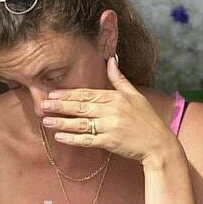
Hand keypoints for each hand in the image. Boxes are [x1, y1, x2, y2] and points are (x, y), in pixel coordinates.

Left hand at [40, 56, 179, 166]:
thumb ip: (119, 79)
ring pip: (81, 123)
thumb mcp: (136, 95)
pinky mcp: (110, 142)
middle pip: (81, 107)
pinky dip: (73, 139)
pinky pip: (87, 140)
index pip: (88, 94)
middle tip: (43, 105)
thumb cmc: (147, 120)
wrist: (159, 144)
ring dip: (62, 122)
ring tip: (46, 121)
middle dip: (60, 106)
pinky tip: (60, 136)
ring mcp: (110, 127)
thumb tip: (111, 59)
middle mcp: (112, 110)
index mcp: (116, 97)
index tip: (53, 94)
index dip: (69, 94)